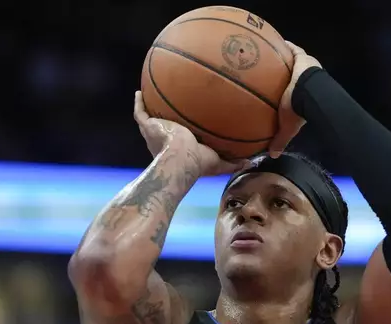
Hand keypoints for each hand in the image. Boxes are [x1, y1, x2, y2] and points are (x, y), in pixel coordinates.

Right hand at [133, 91, 248, 175]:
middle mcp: (165, 140)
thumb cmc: (198, 163)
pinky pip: (140, 112)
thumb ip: (233, 162)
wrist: (181, 159)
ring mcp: (155, 132)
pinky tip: (140, 92)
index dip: (183, 131)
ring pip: (150, 118)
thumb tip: (251, 163)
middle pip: (164, 126)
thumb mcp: (219, 162)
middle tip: (171, 107)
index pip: (180, 138)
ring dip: (150, 107)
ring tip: (151, 95)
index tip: (188, 123)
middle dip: (166, 118)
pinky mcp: (148, 126)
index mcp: (179, 148)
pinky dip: (139, 102)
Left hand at [269, 41, 322, 157]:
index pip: (292, 93)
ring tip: (264, 55)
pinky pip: (290, 49)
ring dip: (280, 58)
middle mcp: (303, 81)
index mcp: (301, 97)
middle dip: (280, 73)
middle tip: (266, 72)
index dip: (284, 92)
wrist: (309, 93)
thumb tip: (273, 155)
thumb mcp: (287, 127)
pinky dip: (281, 46)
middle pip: (290, 75)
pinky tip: (267, 41)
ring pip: (290, 61)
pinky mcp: (302, 56)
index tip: (272, 91)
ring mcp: (303, 67)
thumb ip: (280, 140)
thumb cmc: (298, 110)